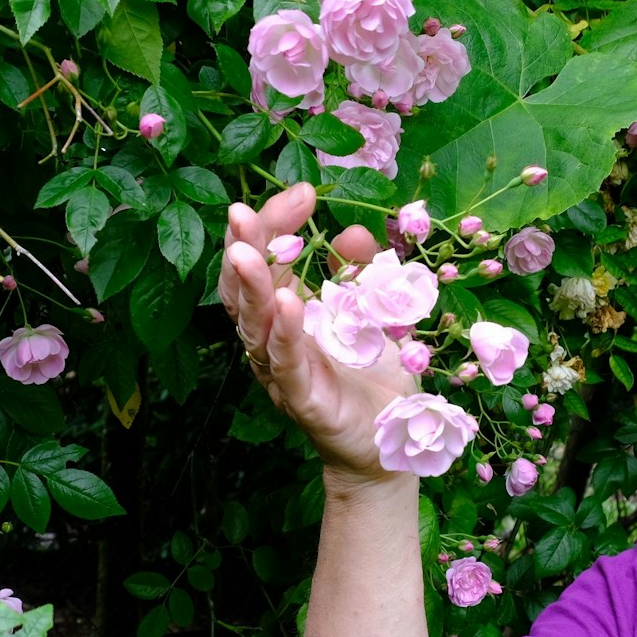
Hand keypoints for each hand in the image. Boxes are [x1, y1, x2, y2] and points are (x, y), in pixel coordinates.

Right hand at [218, 183, 419, 486]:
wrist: (393, 444)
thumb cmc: (374, 378)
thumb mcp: (374, 312)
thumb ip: (361, 273)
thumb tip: (353, 230)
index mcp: (287, 315)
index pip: (265, 262)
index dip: (273, 225)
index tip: (303, 191)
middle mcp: (274, 342)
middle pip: (245, 291)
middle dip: (242, 248)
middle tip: (243, 209)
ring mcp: (285, 374)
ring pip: (254, 328)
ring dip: (250, 288)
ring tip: (246, 251)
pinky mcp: (306, 404)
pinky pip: (287, 367)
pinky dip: (284, 336)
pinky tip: (287, 304)